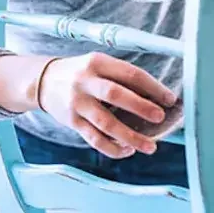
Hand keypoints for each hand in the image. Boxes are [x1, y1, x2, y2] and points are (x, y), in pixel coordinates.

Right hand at [38, 52, 177, 158]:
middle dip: (141, 107)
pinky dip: (113, 148)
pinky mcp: (72, 121)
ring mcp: (77, 102)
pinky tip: (127, 150)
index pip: (130, 73)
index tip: (170, 99)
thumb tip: (154, 97)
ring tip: (150, 146)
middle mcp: (85, 81)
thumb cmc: (79, 73)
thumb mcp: (97, 64)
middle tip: (160, 118)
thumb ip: (120, 77)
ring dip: (130, 136)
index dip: (153, 87)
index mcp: (97, 62)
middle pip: (116, 95)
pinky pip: (95, 139)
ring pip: (106, 123)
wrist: (43, 81)